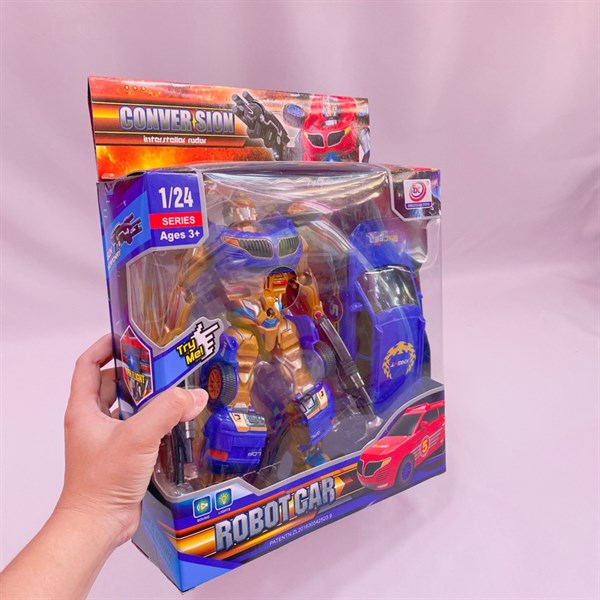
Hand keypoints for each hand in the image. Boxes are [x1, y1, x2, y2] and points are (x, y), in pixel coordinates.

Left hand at [56, 334, 206, 547]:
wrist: (97, 524)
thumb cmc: (103, 481)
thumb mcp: (138, 437)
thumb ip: (168, 411)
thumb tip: (195, 395)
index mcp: (85, 409)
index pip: (88, 365)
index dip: (106, 346)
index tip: (129, 336)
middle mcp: (93, 420)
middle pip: (112, 383)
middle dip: (136, 371)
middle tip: (163, 363)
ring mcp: (106, 438)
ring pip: (127, 406)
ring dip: (148, 396)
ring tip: (174, 388)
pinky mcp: (121, 453)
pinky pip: (138, 426)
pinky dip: (154, 419)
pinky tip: (174, 420)